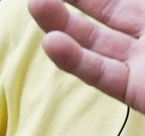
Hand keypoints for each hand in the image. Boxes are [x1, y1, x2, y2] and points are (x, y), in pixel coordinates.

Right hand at [28, 0, 144, 112]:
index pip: (118, 1)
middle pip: (104, 15)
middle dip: (72, 2)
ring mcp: (138, 64)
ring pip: (93, 44)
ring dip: (61, 26)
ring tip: (36, 5)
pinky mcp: (132, 91)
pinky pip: (100, 75)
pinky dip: (74, 61)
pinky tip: (50, 43)